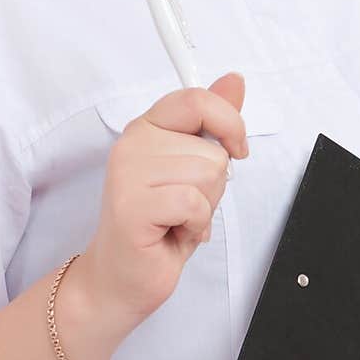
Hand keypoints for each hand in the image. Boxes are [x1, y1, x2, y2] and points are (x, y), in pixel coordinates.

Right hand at [81, 73, 247, 328]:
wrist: (122, 278)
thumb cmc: (160, 226)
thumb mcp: (195, 169)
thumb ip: (213, 124)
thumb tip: (234, 81)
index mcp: (148, 127)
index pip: (196, 99)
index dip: (229, 123)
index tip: (236, 149)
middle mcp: (132, 143)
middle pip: (212, 149)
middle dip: (213, 186)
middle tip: (184, 206)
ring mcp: (126, 173)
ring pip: (207, 175)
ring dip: (204, 207)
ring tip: (176, 220)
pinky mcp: (129, 206)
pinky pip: (192, 202)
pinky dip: (194, 224)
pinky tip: (172, 232)